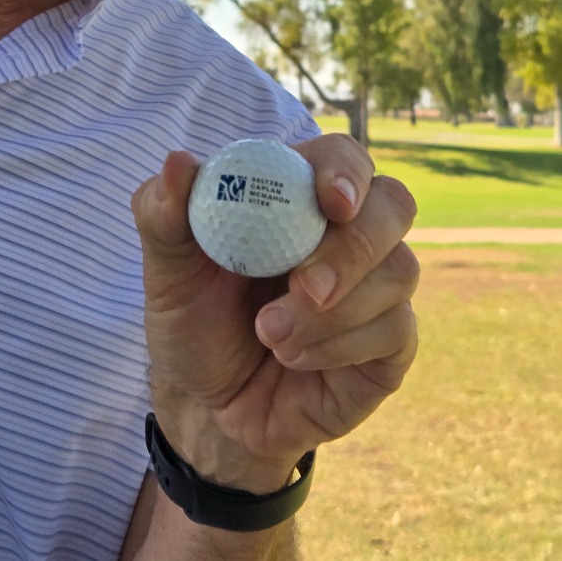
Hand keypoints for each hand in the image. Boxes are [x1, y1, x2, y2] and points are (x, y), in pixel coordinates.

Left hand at [131, 134, 418, 493]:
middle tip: (306, 288)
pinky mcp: (389, 342)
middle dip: (353, 247)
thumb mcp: (167, 272)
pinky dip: (340, 347)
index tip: (331, 202)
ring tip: (269, 336)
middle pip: (394, 204)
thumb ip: (164, 215)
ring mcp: (376, 288)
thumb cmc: (194, 322)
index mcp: (299, 198)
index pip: (344, 158)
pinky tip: (295, 358)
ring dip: (333, 313)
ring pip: (400, 270)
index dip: (345, 172)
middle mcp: (347, 235)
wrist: (208, 404)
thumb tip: (178, 163)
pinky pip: (397, 330)